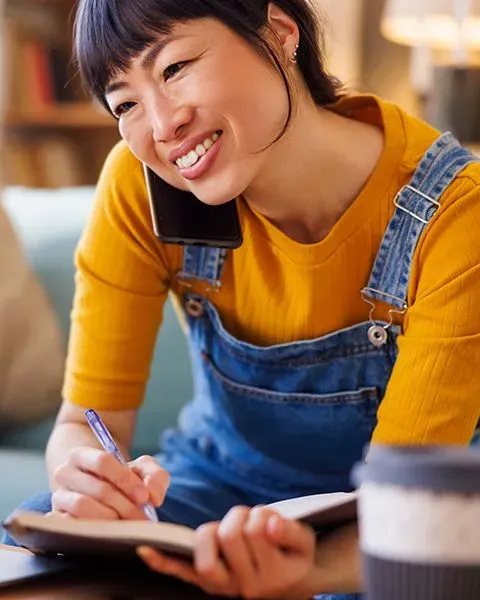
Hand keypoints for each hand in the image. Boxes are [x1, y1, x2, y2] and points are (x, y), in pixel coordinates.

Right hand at [51, 448, 169, 519]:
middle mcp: (65, 473)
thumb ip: (154, 476)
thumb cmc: (121, 479)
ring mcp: (59, 497)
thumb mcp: (141, 469)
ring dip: (109, 518)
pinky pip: (69, 525)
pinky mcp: (57, 519)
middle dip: (124, 505)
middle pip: (97, 487)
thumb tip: (153, 496)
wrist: (98, 490)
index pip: (102, 461)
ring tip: (126, 525)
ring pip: (82, 506)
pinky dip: (90, 530)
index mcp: (81, 455)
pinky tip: (108, 534)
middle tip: (141, 519)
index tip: (144, 496)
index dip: (125, 479)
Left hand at [137, 506, 318, 598]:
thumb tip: (270, 525)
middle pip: (229, 536)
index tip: (273, 520)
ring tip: (235, 528)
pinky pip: (181, 574)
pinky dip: (163, 562)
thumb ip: (290, 531)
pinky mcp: (207, 583)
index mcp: (271, 577)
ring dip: (218, 529)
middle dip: (241, 517)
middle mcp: (244, 587)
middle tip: (253, 520)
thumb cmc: (296, 556)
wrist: (293, 582)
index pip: (256, 531)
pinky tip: (144, 550)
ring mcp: (222, 586)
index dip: (263, 516)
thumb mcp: (304, 541)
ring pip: (206, 548)